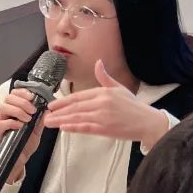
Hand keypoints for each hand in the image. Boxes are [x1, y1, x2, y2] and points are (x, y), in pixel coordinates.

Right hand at [0, 88, 46, 183]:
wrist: (20, 160)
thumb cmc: (26, 144)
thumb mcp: (37, 131)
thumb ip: (41, 121)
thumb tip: (48, 110)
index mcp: (14, 111)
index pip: (14, 94)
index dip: (22, 92)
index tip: (32, 96)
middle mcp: (5, 115)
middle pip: (8, 98)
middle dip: (22, 102)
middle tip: (32, 110)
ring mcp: (0, 123)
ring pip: (3, 108)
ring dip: (17, 110)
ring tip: (28, 119)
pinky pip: (1, 123)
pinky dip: (12, 122)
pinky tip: (21, 126)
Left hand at [43, 60, 168, 146]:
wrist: (147, 122)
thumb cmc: (133, 106)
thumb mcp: (119, 87)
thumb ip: (104, 77)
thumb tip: (98, 63)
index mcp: (103, 92)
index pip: (78, 96)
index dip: (63, 101)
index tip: (52, 105)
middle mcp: (101, 103)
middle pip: (74, 107)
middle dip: (58, 111)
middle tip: (45, 115)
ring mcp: (102, 116)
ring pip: (77, 117)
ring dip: (61, 120)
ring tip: (49, 123)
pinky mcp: (105, 129)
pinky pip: (85, 128)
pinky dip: (73, 127)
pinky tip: (64, 128)